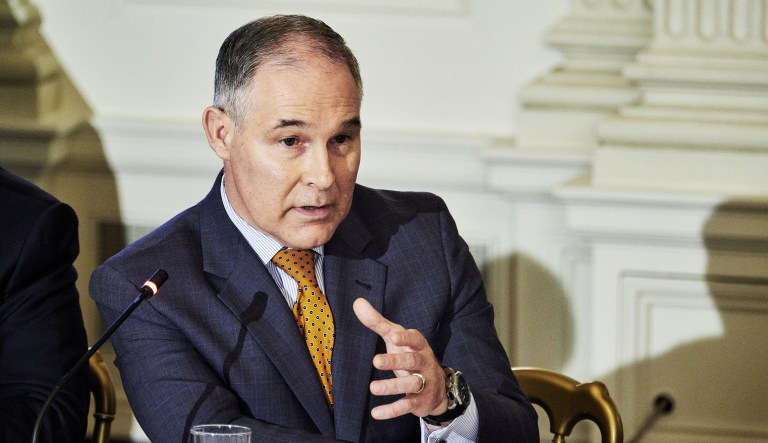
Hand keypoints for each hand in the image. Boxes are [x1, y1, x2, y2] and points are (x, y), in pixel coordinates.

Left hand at [352, 298, 448, 420]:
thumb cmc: (409, 355)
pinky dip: (392, 410)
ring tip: (373, 388)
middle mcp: (423, 363)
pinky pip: (406, 405)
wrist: (437, 388)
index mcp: (418, 346)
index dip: (405, 338)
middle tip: (376, 361)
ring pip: (411, 384)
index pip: (415, 339)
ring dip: (393, 386)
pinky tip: (376, 413)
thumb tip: (357, 302)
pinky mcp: (418, 401)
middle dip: (396, 361)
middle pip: (412, 361)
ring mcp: (423, 383)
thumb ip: (377, 322)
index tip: (393, 336)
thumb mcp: (396, 338)